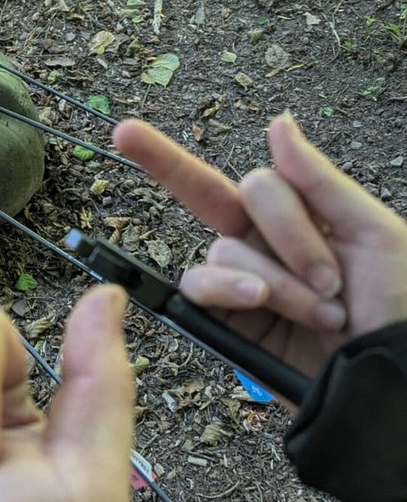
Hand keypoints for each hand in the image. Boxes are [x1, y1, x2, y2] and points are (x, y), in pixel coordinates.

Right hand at [114, 113, 406, 378]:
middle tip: (334, 276)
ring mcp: (239, 282)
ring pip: (223, 250)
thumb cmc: (397, 306)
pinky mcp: (225, 321)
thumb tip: (277, 123)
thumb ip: (317, 179)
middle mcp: (259, 245)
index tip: (122, 132)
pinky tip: (263, 301)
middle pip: (227, 200)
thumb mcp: (373, 234)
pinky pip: (201, 288)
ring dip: (278, 279)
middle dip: (289, 233)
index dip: (171, 156)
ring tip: (323, 311)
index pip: (238, 178)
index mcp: (295, 216)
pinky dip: (230, 289)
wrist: (390, 379)